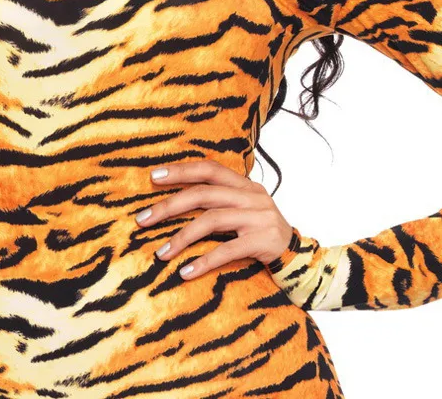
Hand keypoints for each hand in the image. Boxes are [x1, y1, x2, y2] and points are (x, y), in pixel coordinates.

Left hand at [135, 159, 293, 278]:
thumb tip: (175, 200)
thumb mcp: (244, 209)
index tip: (153, 176)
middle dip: (169, 206)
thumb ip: (220, 200)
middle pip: (203, 194)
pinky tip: (185, 272)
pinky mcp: (262, 242)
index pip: (209, 168)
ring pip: (211, 220)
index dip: (181, 170)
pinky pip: (227, 250)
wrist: (299, 258)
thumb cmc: (261, 232)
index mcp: (245, 185)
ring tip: (161, 253)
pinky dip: (203, 262)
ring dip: (181, 237)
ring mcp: (258, 218)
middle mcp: (251, 196)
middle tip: (143, 219)